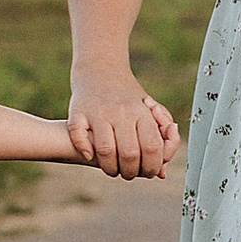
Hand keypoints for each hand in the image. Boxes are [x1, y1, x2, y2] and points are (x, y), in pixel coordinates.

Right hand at [66, 74, 180, 176]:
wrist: (100, 67)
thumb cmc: (127, 97)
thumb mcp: (149, 112)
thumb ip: (161, 140)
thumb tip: (163, 173)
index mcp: (142, 112)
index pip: (153, 147)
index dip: (151, 167)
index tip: (148, 172)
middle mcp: (121, 111)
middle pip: (130, 153)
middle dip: (130, 172)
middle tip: (128, 174)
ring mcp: (99, 111)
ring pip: (106, 150)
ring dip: (109, 168)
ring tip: (111, 170)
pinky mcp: (78, 111)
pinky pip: (78, 135)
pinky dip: (84, 150)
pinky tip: (89, 155)